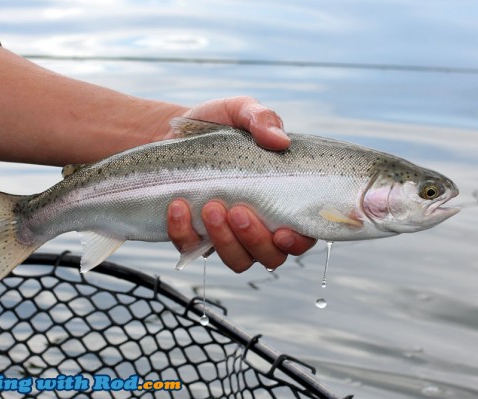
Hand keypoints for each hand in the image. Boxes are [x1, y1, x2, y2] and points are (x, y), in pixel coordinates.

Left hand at [166, 97, 316, 271]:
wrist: (173, 133)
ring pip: (238, 261)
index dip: (299, 241)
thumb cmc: (217, 124)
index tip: (283, 232)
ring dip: (225, 241)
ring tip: (209, 207)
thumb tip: (279, 139)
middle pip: (272, 256)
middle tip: (236, 210)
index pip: (303, 234)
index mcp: (282, 199)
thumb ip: (262, 118)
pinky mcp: (196, 237)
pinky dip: (184, 232)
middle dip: (255, 239)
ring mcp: (228, 236)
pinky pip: (193, 249)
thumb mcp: (240, 111)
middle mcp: (261, 225)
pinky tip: (178, 206)